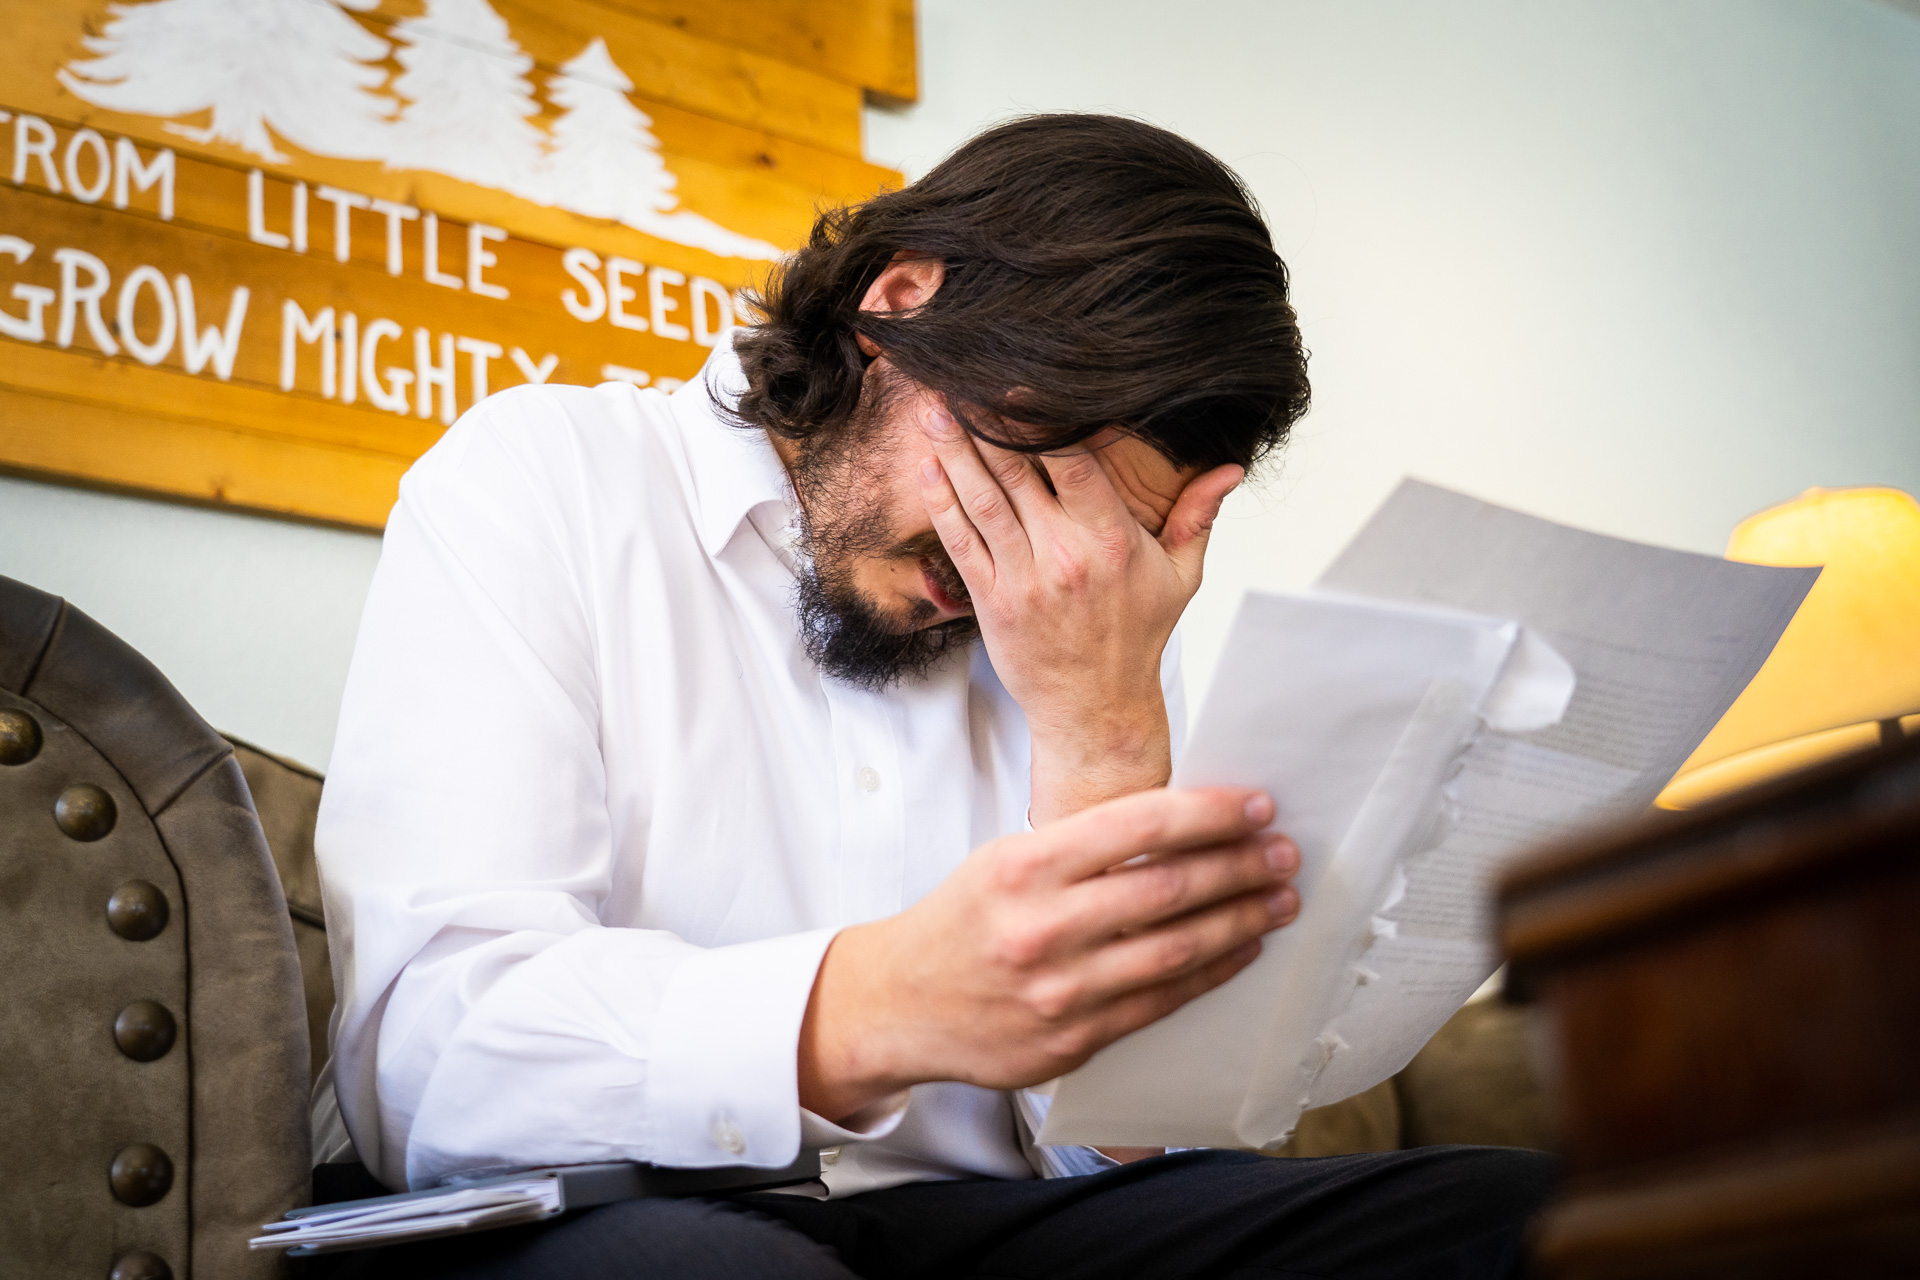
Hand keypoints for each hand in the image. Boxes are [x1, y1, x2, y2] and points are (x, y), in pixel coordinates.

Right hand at [797, 786, 1300, 1122]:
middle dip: (1239, 866)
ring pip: (1175, 949)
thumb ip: (1082, 847)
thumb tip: (1178, 825)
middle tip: (1284, 851)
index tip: (1255, 804)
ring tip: (1278, 899)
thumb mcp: (1004, 860)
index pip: (1137, 825)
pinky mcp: (1074, 1038)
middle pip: (1168, 888)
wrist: (900, 1002)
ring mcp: (1060, 989)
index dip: (1208, 813)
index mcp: (1025, 866)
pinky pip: (1161, 1002)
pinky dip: (1210, 972)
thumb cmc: (962, 921)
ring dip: (1240, 921)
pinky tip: (1240, 949)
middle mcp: (1042, 926)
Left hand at [917, 408, 1242, 823]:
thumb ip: (1199, 515)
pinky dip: (941, 501)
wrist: (1094, 705)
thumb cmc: (1138, 635)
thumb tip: (1231, 468)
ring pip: (981, 499)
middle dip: (984, 422)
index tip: (1020, 381)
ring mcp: (1023, 577)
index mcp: (1111, 540)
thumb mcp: (1181, 575)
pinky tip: (927, 466)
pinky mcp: (991, 599)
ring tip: (934, 408)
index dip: (1042, 420)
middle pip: (1015, 470)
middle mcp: (1063, 554)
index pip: (1072, 462)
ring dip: (953, 450)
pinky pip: (960, 541)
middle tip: (960, 379)